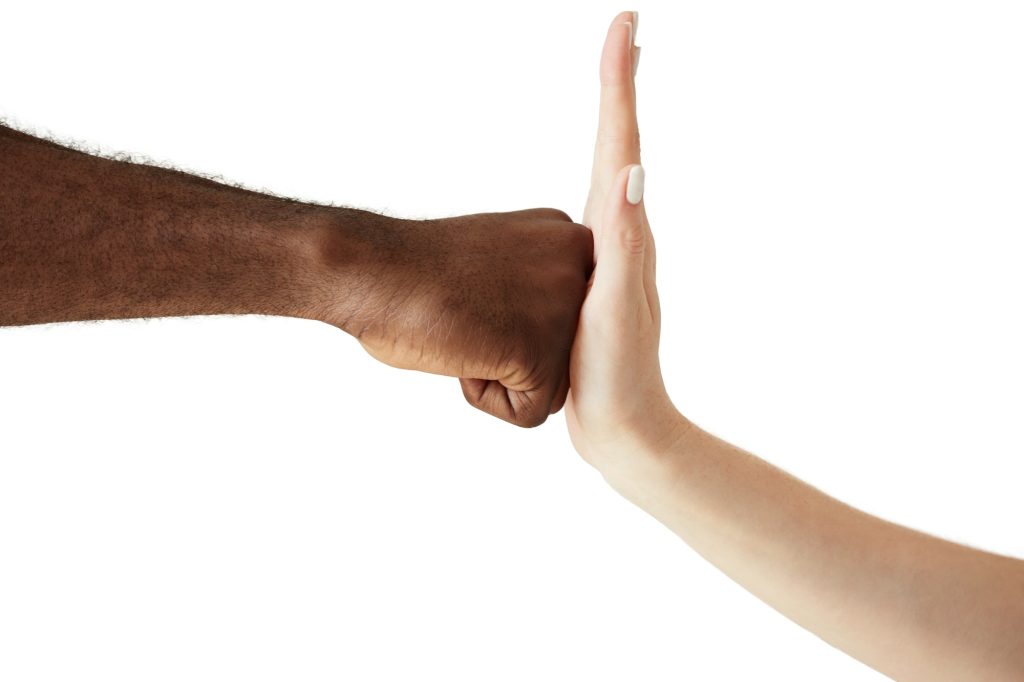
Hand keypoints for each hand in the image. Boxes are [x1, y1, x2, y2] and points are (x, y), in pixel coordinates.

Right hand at [322, 208, 591, 427]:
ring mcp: (566, 308)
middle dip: (513, 352)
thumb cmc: (416, 268)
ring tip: (465, 327)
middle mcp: (580, 266)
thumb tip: (552, 321)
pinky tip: (460, 350)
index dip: (514, 323)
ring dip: (500, 375)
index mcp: (569, 239)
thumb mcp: (504, 259)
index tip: (477, 294)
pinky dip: (483, 396)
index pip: (570, 320)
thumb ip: (539, 282)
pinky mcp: (543, 352)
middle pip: (566, 355)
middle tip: (468, 312)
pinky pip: (528, 412)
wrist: (372, 268)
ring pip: (549, 387)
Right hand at [566, 12, 685, 472]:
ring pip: (611, 171)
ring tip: (614, 83)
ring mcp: (608, 257)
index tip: (626, 25)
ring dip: (614, 122)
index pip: (620, 142)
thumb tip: (629, 172)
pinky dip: (596, 172)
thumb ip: (621, 246)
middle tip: (623, 33)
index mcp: (624, 233)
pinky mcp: (592, 279)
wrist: (626, 430)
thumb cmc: (619, 376)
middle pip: (620, 143)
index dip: (619, 82)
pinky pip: (595, 211)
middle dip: (619, 86)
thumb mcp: (614, 310)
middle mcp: (622, 234)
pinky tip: (592, 180)